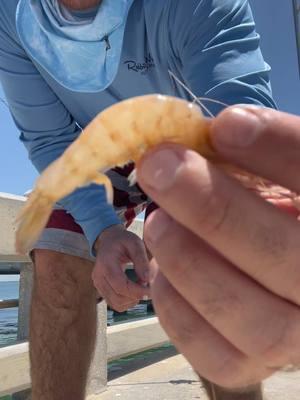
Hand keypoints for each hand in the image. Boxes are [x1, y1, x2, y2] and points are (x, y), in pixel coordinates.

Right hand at [92, 224, 149, 311]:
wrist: (109, 239)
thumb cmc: (124, 240)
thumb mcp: (135, 243)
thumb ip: (141, 260)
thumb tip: (147, 279)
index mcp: (106, 264)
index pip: (121, 286)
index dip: (137, 291)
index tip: (151, 289)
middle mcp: (98, 276)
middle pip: (118, 298)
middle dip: (136, 296)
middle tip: (147, 285)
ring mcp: (98, 284)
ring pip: (116, 304)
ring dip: (132, 300)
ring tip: (140, 285)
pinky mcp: (101, 289)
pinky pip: (114, 303)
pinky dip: (126, 301)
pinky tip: (133, 289)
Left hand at [137, 107, 299, 388]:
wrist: (267, 270)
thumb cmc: (266, 213)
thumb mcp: (268, 180)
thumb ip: (250, 161)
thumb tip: (203, 136)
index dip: (280, 151)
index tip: (226, 125)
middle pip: (288, 260)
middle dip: (215, 210)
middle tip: (160, 166)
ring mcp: (296, 337)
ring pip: (259, 323)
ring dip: (193, 266)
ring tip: (155, 223)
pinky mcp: (253, 366)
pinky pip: (219, 357)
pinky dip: (179, 310)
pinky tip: (160, 270)